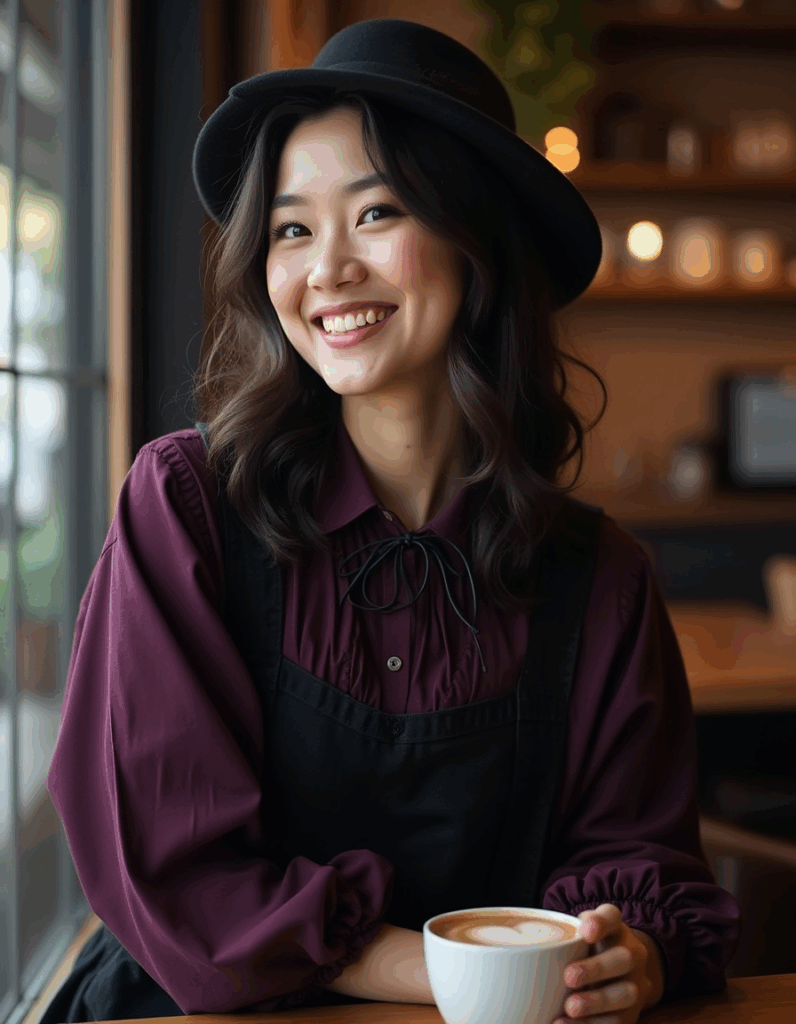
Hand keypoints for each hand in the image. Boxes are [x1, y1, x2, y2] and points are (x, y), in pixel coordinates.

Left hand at [553, 903, 663, 1023]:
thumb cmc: (590, 949)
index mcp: (616, 928)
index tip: (585, 932)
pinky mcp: (633, 1013)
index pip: (611, 917)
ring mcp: (636, 984)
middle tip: (569, 977)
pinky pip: (618, 1022)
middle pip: (623, 958)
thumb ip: (565, 934)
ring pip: (624, 994)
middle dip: (596, 969)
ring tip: (570, 1008)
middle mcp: (632, 954)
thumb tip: (534, 948)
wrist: (622, 973)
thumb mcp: (580, 933)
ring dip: (596, 1003)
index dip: (600, 922)